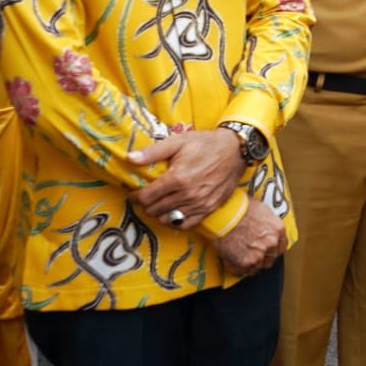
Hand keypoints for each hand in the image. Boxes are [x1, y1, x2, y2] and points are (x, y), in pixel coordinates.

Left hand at [127, 128, 245, 228]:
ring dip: (159, 212)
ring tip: (159, 203)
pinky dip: (176, 221)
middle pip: (155, 210)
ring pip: (168, 219)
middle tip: (146, 196)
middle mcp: (188, 195)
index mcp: (177, 178)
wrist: (236, 150)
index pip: (146, 197)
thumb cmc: (206, 144)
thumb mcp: (178, 142)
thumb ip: (153, 152)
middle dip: (146, 204)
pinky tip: (173, 212)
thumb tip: (130, 158)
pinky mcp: (210, 208)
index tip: (133, 194)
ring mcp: (200, 204)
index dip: (135, 197)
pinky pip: (186, 224)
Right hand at [215, 200, 285, 276]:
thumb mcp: (261, 210)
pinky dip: (237, 268)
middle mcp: (271, 244)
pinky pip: (243, 272)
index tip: (265, 249)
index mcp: (278, 230)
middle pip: (270, 259)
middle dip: (261, 257)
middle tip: (250, 252)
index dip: (272, 250)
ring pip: (257, 267)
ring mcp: (258, 255)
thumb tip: (264, 229)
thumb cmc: (239, 207)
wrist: (223, 213)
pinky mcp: (244, 263)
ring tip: (240, 256)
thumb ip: (267, 224)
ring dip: (249, 264)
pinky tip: (232, 260)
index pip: (281, 248)